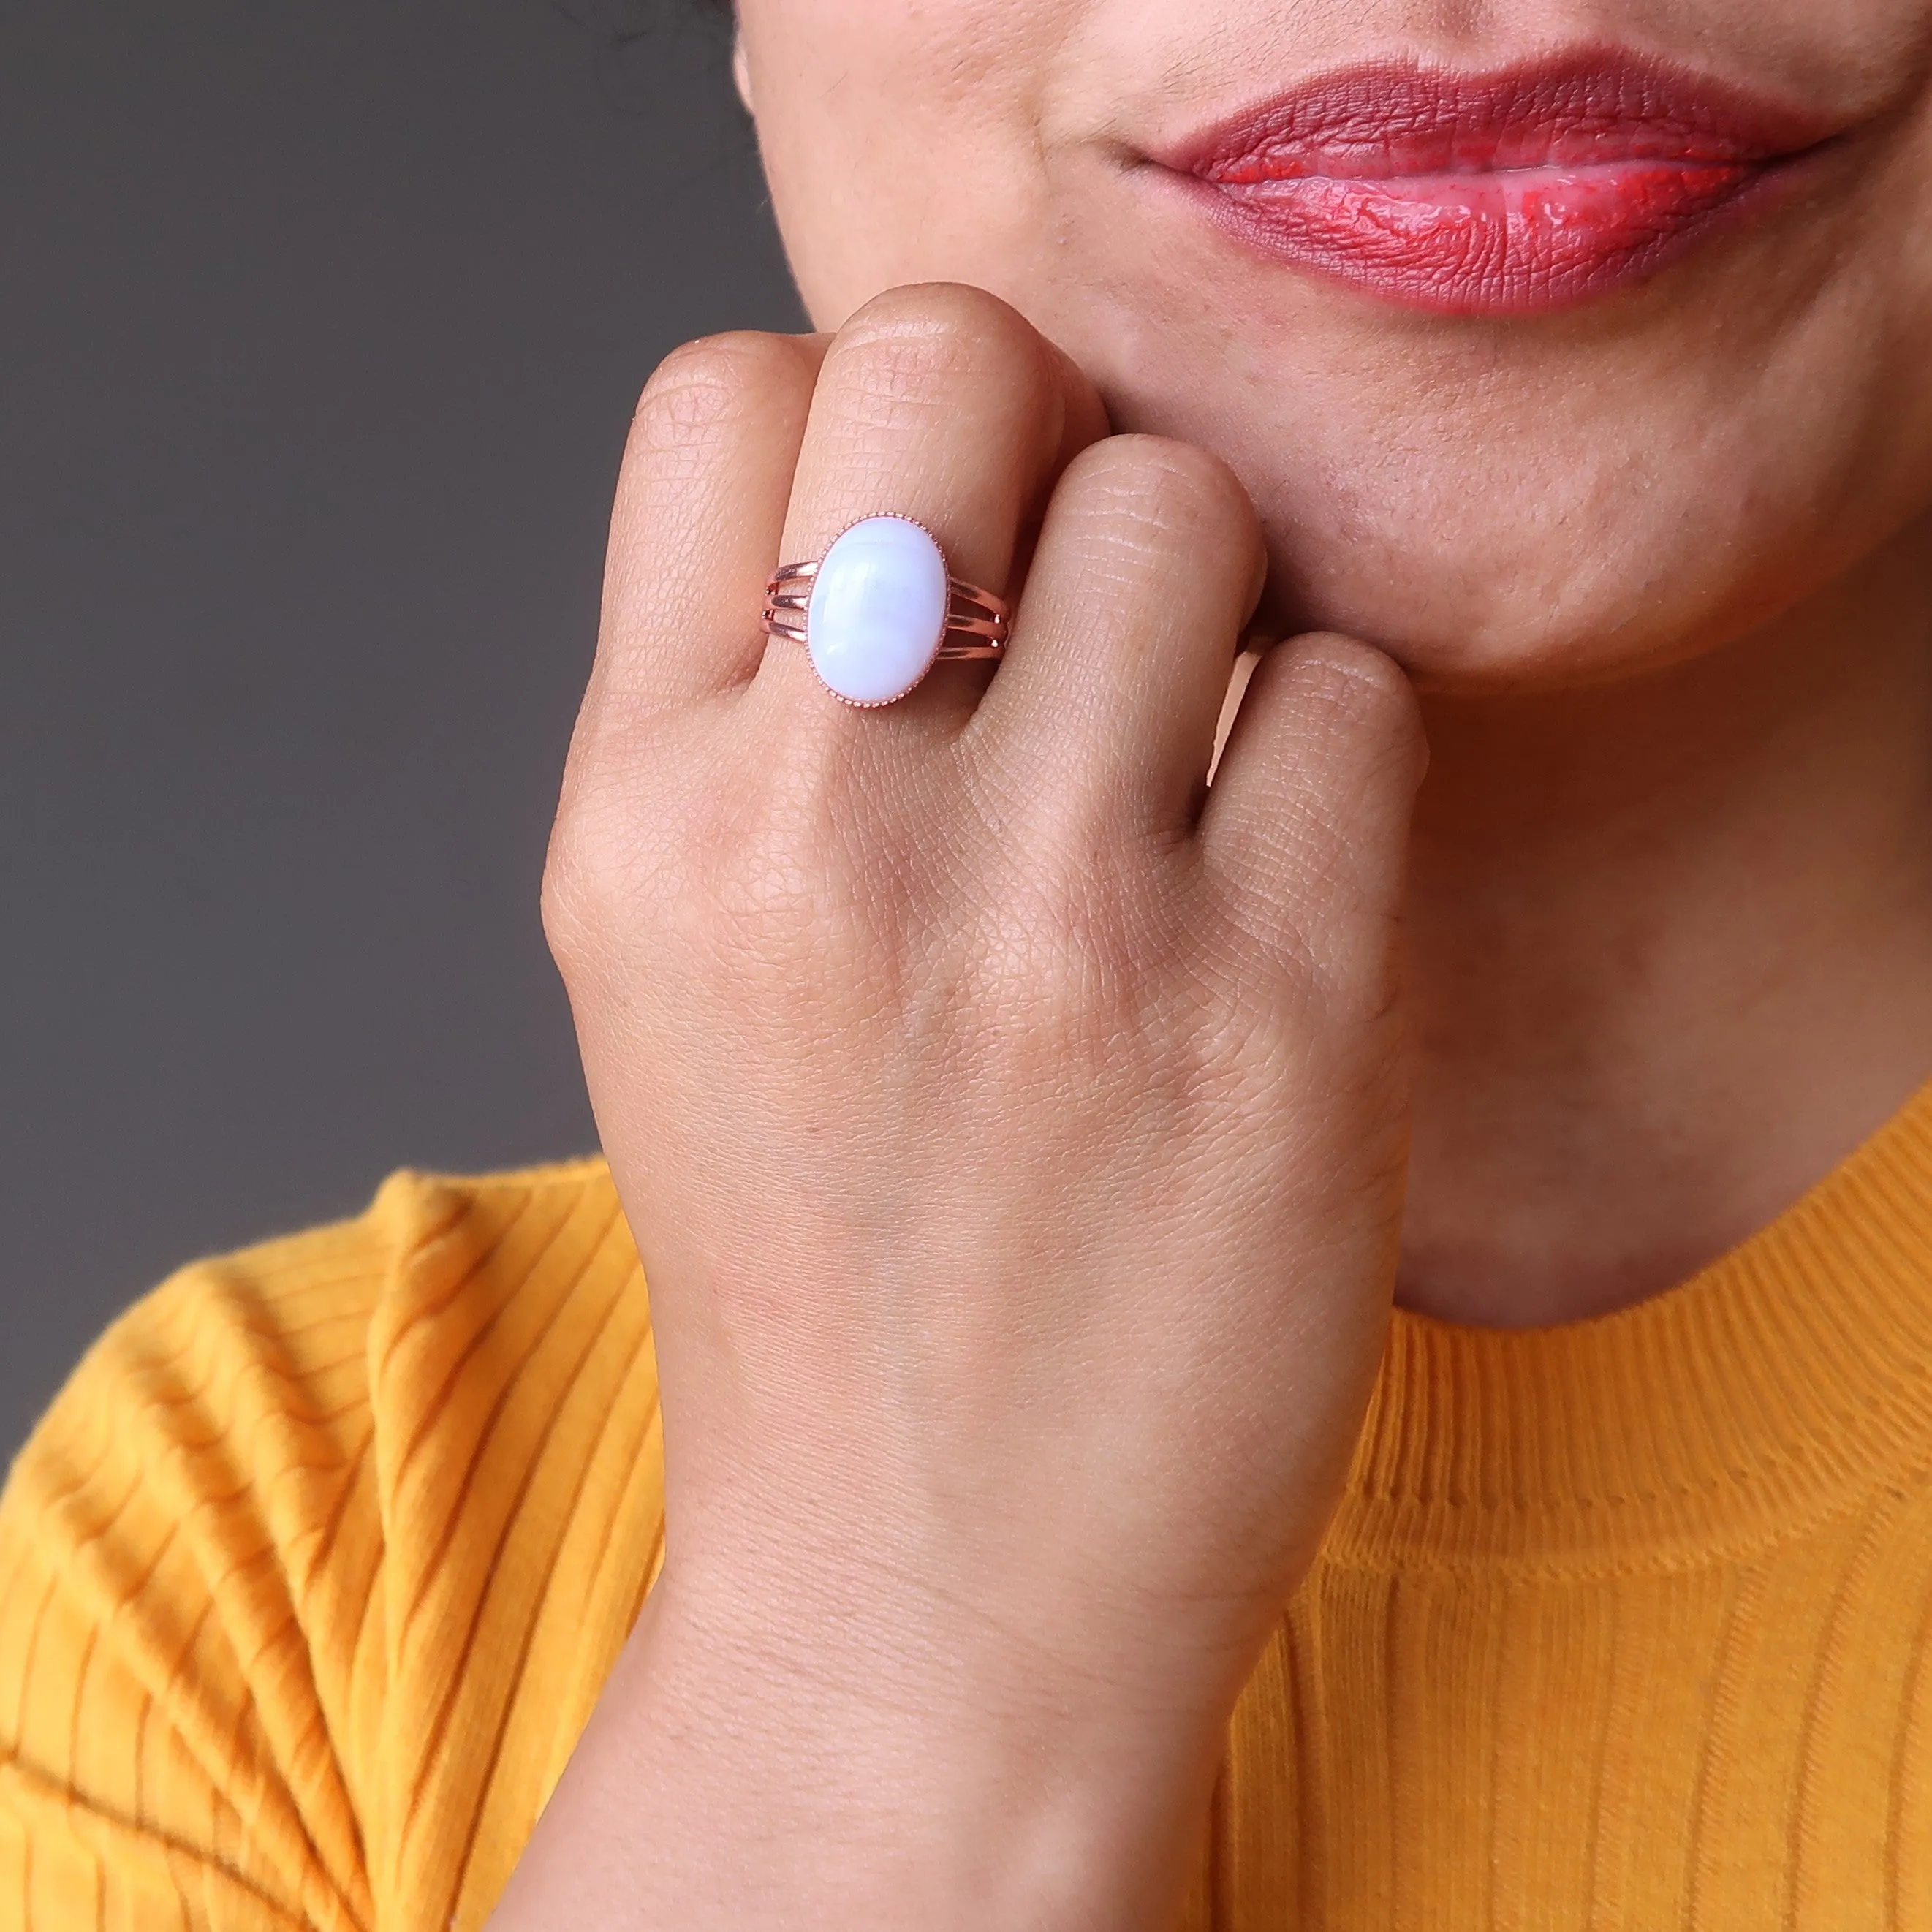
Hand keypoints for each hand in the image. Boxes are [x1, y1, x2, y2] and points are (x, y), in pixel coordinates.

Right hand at [510, 283, 1423, 1930]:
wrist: (931, 1584)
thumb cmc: (813, 1252)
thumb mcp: (674, 962)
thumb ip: (755, 699)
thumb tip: (943, 464)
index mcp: (640, 813)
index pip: (732, 385)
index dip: (851, 425)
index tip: (919, 551)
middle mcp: (817, 834)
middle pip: (965, 359)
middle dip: (1032, 440)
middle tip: (1061, 604)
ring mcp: (1054, 920)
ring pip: (1186, 505)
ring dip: (1201, 609)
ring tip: (1166, 775)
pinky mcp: (1275, 1011)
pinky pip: (1353, 697)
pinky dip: (1323, 767)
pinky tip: (1260, 902)